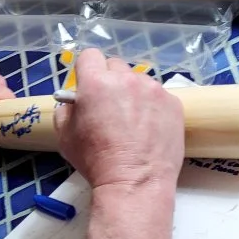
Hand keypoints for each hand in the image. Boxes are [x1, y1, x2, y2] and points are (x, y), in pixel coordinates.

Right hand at [52, 49, 184, 190]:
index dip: (86, 71)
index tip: (88, 87)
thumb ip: (67, 109)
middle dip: (110, 81)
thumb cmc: (95, 161)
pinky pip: (158, 96)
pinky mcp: (173, 103)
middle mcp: (126, 79)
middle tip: (110, 107)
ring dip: (133, 93)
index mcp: (96, 82)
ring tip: (133, 122)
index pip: (89, 56)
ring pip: (139, 81)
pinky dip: (153, 107)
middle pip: (115, 66)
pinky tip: (149, 129)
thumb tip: (76, 101)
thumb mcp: (65, 135)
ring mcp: (153, 89)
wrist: (135, 183)